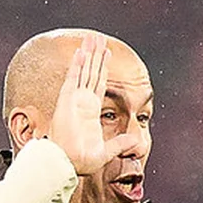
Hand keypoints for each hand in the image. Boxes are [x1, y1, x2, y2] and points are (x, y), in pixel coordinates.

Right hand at [48, 34, 138, 175]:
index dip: (102, 68)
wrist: (67, 165)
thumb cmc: (81, 161)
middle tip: (98, 37)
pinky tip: (81, 52)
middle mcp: (82, 103)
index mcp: (90, 112)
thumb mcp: (106, 151)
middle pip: (91, 72)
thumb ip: (120, 144)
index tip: (106, 53)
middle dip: (95, 55)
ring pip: (83, 71)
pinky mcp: (66, 101)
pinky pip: (73, 79)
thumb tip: (137, 141)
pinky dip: (77, 65)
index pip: (98, 84)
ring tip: (92, 38)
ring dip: (88, 54)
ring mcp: (74, 100)